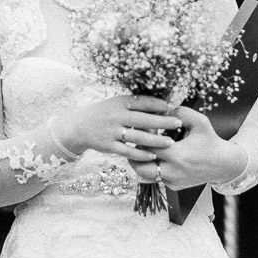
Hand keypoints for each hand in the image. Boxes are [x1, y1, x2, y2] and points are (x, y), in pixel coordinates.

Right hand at [59, 94, 183, 168]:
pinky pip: (128, 151)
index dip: (158, 105)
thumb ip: (135, 104)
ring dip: (156, 140)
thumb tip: (161, 104)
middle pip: (143, 119)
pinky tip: (153, 155)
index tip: (172, 107)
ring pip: (138, 137)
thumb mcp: (116, 103)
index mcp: (119, 102)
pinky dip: (141, 153)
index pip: (142, 102)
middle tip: (178, 123)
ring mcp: (112, 132)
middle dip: (163, 122)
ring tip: (171, 142)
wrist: (79, 126)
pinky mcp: (109, 146)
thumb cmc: (104, 113)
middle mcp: (116, 116)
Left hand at [139, 104, 242, 188]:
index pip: (148, 146)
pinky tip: (155, 156)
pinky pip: (156, 178)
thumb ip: (180, 112)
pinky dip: (152, 168)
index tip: (143, 126)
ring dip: (140, 162)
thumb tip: (161, 109)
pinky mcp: (173, 186)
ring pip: (144, 175)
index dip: (142, 135)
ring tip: (140, 149)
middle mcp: (173, 172)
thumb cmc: (209, 140)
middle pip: (139, 166)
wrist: (223, 164)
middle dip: (134, 152)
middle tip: (134, 140)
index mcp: (177, 155)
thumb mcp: (199, 121)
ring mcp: (172, 181)